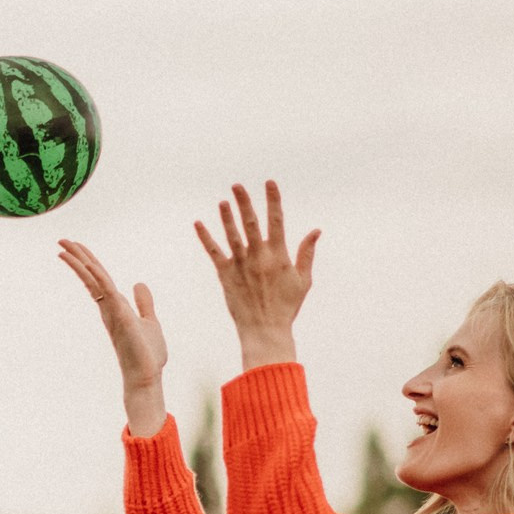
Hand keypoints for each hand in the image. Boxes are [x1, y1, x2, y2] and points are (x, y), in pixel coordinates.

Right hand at [55, 239, 168, 437]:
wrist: (146, 376)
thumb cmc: (147, 355)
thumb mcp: (149, 321)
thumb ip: (143, 302)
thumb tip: (138, 283)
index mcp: (115, 307)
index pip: (99, 279)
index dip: (88, 263)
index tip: (76, 248)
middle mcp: (109, 308)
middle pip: (91, 276)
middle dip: (78, 257)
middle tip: (62, 240)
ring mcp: (112, 312)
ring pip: (93, 281)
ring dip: (79, 263)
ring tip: (64, 247)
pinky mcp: (120, 317)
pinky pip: (106, 292)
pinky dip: (97, 277)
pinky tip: (88, 264)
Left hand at [194, 180, 318, 371]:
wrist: (264, 330)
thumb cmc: (286, 307)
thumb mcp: (303, 280)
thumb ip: (306, 253)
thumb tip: (315, 230)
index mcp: (278, 255)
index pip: (276, 221)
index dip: (273, 200)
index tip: (270, 183)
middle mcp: (258, 257)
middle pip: (250, 223)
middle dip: (244, 203)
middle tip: (237, 185)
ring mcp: (240, 265)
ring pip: (232, 235)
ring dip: (226, 217)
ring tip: (223, 201)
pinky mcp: (225, 276)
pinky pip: (214, 253)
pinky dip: (205, 238)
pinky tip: (198, 224)